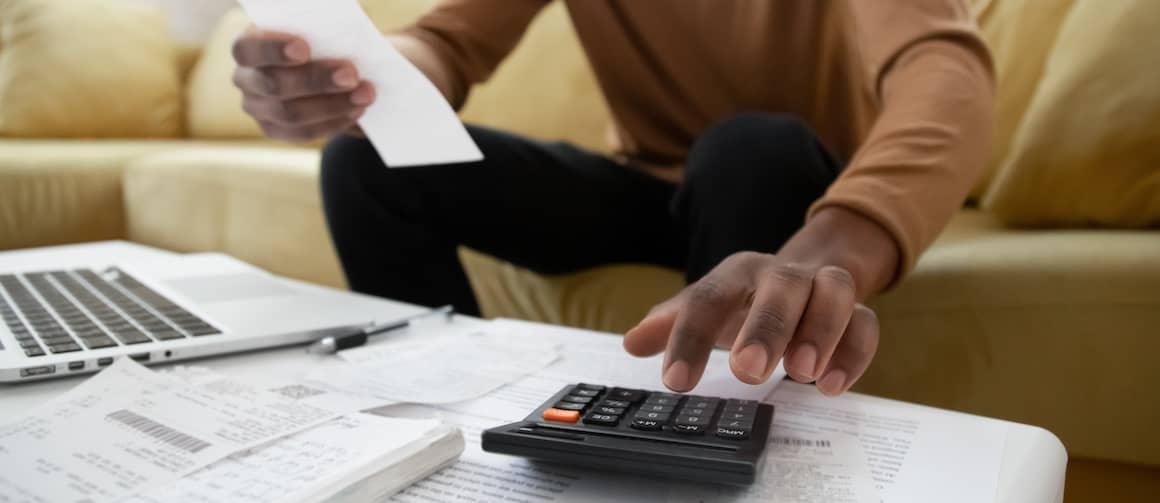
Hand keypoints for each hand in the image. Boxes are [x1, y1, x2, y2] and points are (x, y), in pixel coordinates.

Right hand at [232, 29, 375, 142]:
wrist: (326, 67)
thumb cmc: (320, 42)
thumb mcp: (318, 33)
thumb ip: (321, 38)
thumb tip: (345, 48)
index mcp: (248, 46)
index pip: (248, 49)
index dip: (273, 49)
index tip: (303, 49)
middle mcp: (245, 78)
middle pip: (275, 84)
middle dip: (317, 80)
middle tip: (352, 75)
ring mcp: (257, 108)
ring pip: (291, 114)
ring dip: (333, 104)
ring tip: (365, 95)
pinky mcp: (275, 130)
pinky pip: (303, 132)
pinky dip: (333, 122)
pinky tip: (355, 111)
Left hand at [623, 207, 898, 396]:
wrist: (810, 272)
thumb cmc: (748, 299)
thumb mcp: (708, 307)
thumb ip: (672, 324)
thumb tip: (632, 342)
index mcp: (738, 272)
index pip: (709, 297)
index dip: (689, 339)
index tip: (675, 381)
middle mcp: (784, 273)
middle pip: (780, 287)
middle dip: (766, 327)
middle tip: (746, 371)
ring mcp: (825, 288)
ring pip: (833, 293)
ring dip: (819, 331)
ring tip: (800, 373)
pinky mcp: (858, 311)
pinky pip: (866, 323)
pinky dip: (853, 353)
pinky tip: (831, 387)